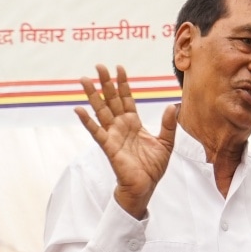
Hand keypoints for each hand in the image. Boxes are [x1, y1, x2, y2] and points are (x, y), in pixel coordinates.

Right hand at [75, 65, 177, 218]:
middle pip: (112, 100)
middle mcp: (121, 126)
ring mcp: (113, 135)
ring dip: (92, 96)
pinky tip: (78, 109)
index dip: (123, 83)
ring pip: (101, 111)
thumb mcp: (166, 142)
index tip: (119, 67)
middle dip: (105, 83)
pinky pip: (96, 132)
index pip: (127, 98)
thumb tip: (172, 106)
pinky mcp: (109, 147)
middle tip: (98, 65)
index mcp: (134, 123)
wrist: (145, 186)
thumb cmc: (153, 166)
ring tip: (83, 80)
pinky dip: (87, 121)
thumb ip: (168, 124)